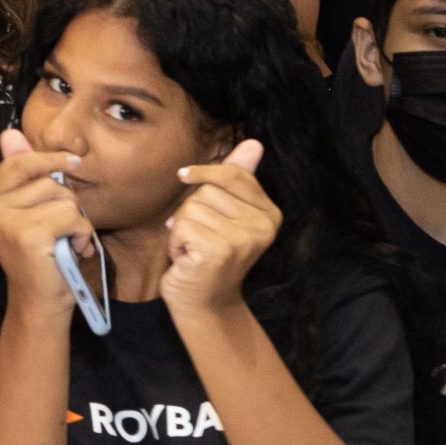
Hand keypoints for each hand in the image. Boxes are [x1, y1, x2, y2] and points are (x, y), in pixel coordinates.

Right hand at [0, 128, 92, 324]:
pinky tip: (72, 251)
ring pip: (64, 198)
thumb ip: (22, 173)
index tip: (72, 162)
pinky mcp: (28, 235)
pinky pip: (72, 217)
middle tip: (61, 230)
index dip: (49, 159)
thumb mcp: (30, 211)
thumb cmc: (40, 257)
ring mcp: (6, 221)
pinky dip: (82, 234)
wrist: (39, 303)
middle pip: (48, 180)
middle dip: (67, 203)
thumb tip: (10, 133)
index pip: (20, 162)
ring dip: (77, 221)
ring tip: (66, 242)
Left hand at [159, 138, 278, 318]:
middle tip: (199, 238)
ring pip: (190, 208)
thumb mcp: (224, 214)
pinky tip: (187, 259)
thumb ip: (238, 178)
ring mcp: (243, 239)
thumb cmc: (208, 254)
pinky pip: (181, 226)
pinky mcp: (220, 250)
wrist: (203, 302)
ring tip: (194, 250)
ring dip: (181, 229)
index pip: (233, 173)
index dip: (203, 172)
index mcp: (270, 214)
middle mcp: (263, 226)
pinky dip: (175, 243)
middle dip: (190, 212)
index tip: (184, 176)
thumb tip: (253, 142)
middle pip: (206, 190)